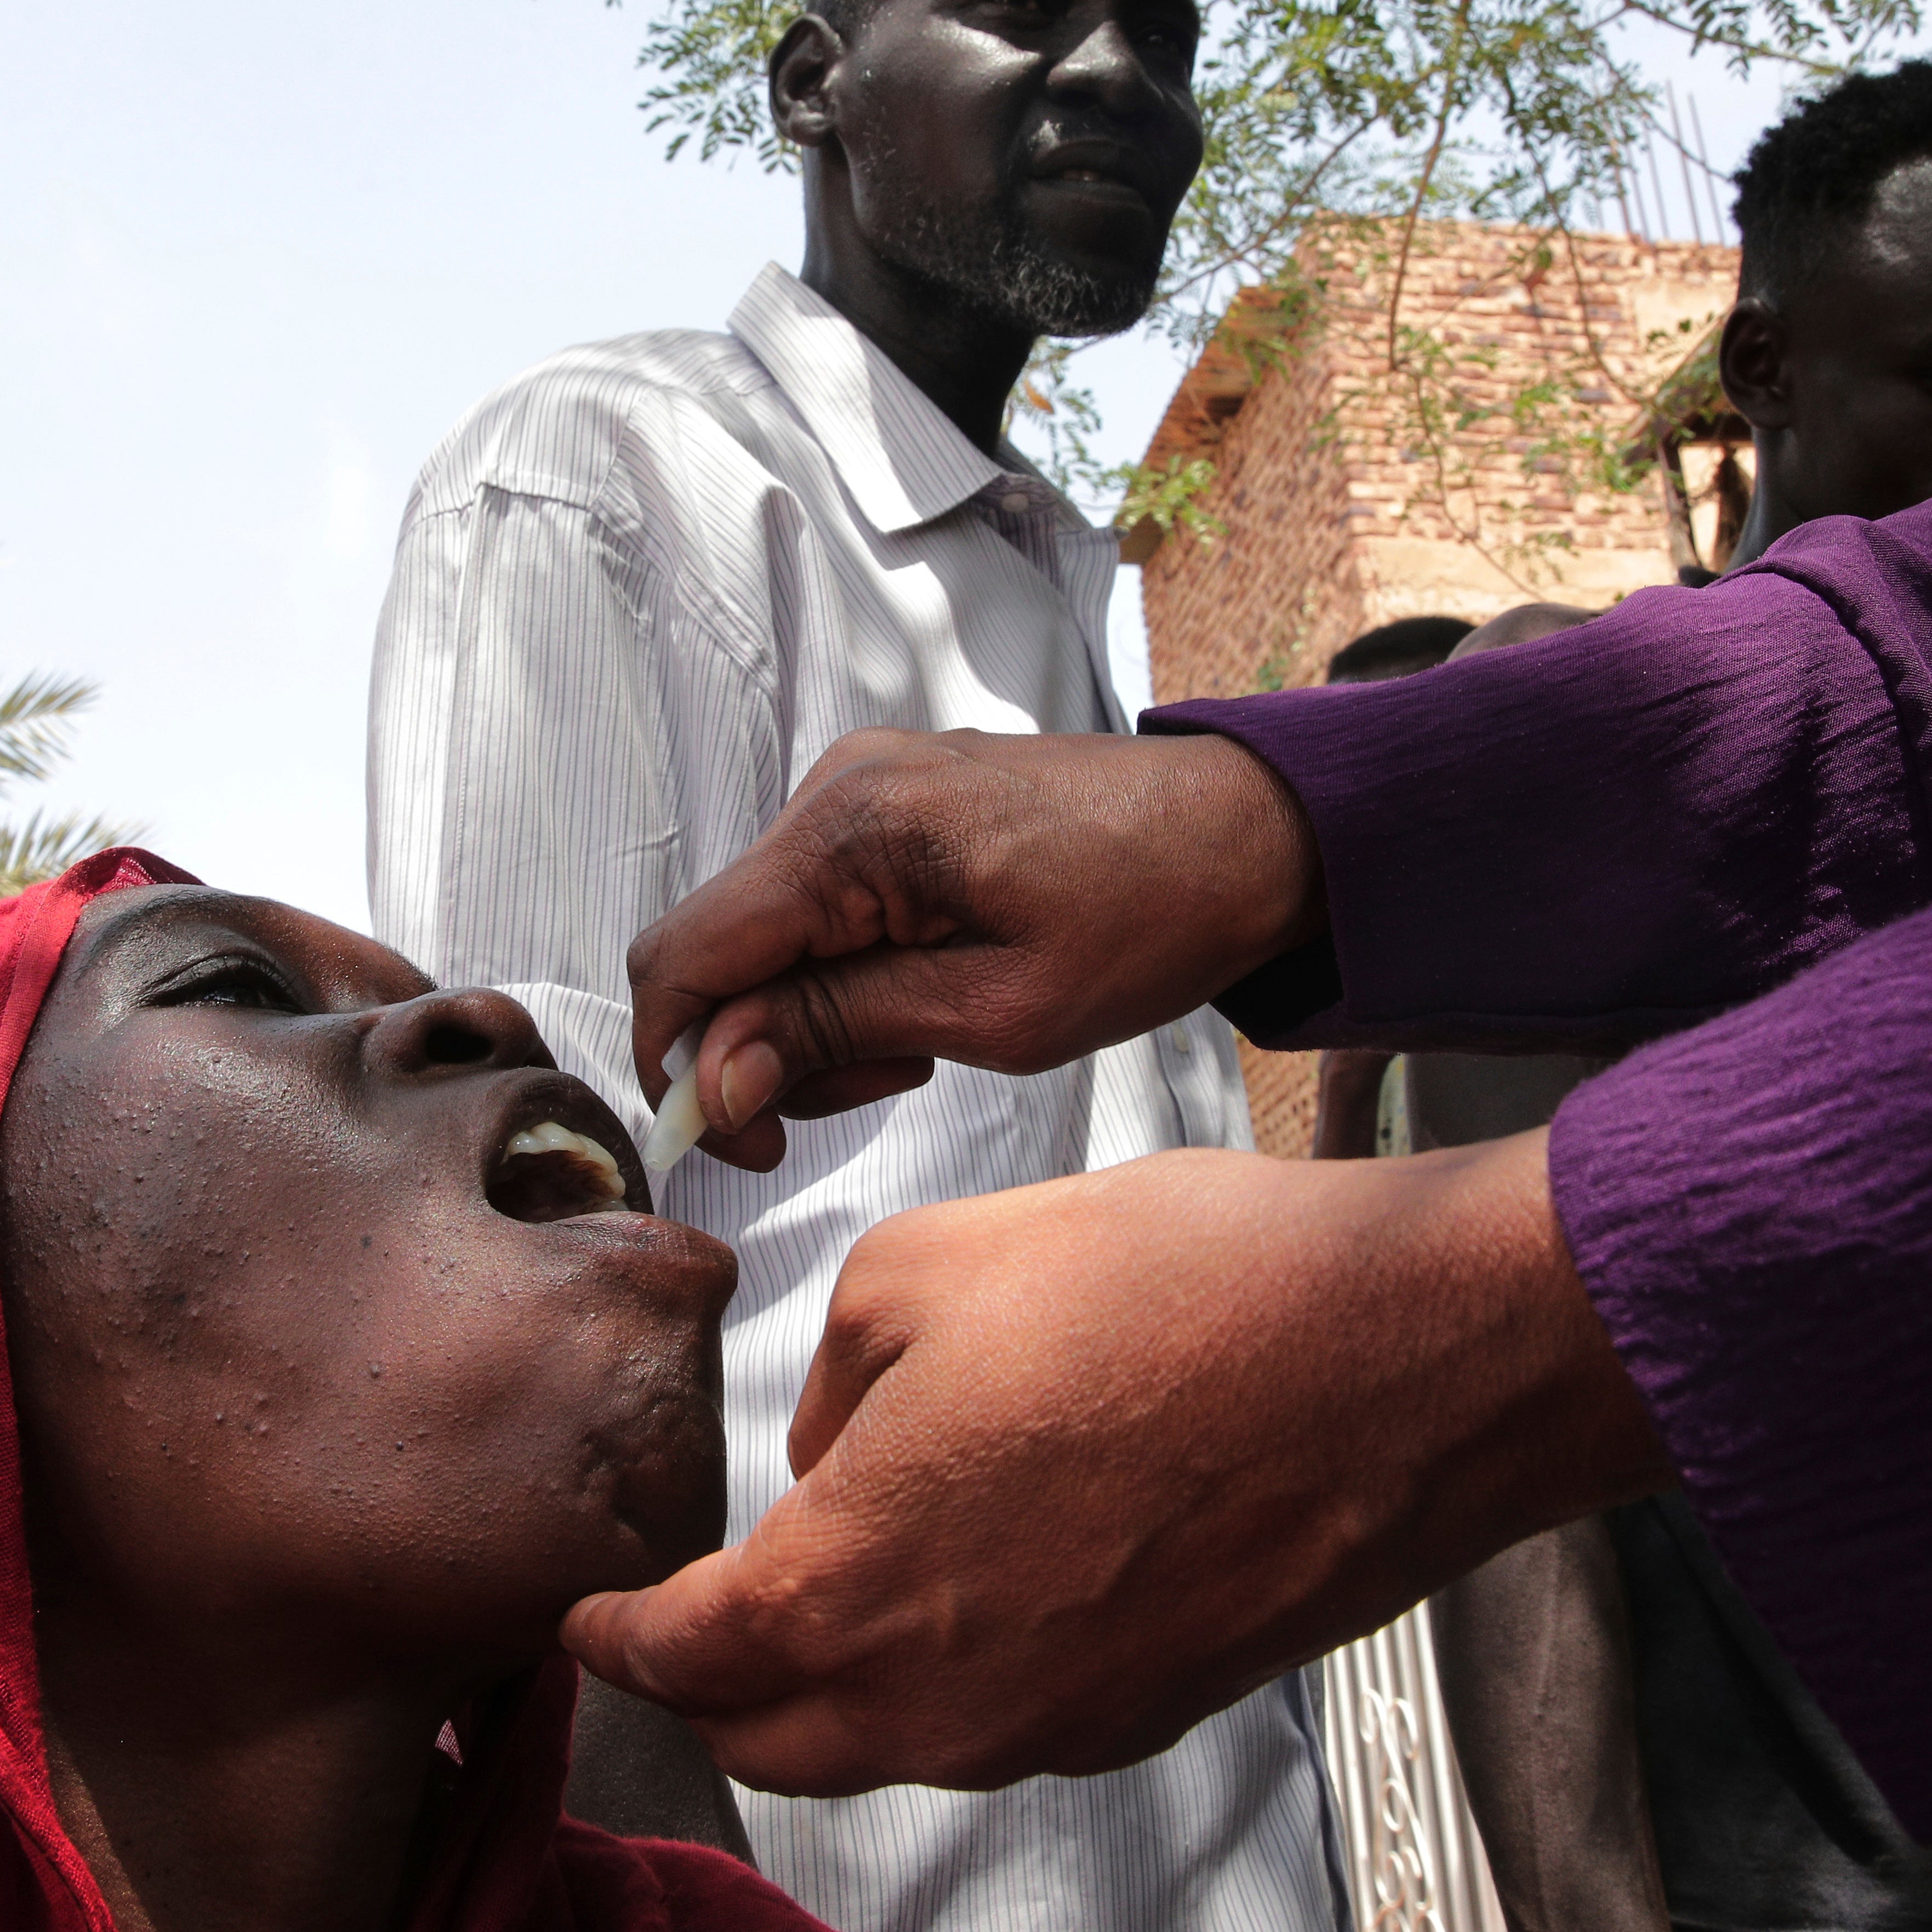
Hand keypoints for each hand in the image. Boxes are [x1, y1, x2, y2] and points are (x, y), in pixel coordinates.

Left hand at [561, 1134, 1675, 1793]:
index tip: (588, 1614)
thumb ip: (836, 1375)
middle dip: (704, 1688)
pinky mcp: (1146, 1709)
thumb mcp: (929, 1263)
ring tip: (814, 1597)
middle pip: (768, 1738)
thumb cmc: (1182, 1291)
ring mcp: (1054, 1722)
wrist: (1406, 1358)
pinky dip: (943, 1678)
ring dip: (825, 1688)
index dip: (616, 1634)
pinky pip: (997, 1721)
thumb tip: (836, 1445)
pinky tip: (964, 1583)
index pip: (683, 1657)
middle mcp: (945, 1694)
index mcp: (855, 1583)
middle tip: (677, 1625)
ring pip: (884, 1743)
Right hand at [626, 727, 1324, 1169]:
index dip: (684, 1063)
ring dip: (818, 1016)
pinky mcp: (884, 803)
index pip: (687, 953)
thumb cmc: (1150, 919)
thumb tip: (715, 1080)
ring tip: (930, 1039)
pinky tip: (933, 989)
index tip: (748, 1145)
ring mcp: (856, 787)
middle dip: (768, 1046)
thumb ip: (842, 1032)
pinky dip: (848, 972)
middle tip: (892, 1082)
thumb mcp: (999, 1010)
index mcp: (853, 827)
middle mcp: (833, 786)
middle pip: (717, 950)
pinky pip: (814, 907)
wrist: (1248, 832)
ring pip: (763, 937)